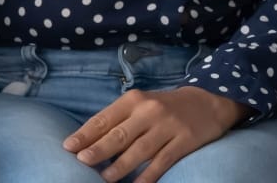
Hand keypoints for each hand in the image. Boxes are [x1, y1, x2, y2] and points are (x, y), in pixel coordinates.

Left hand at [62, 85, 244, 182]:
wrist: (207, 102)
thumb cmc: (164, 107)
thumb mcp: (141, 105)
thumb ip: (117, 120)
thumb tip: (87, 143)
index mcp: (134, 100)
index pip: (105, 118)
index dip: (86, 133)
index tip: (68, 146)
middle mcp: (150, 111)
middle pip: (120, 134)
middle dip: (100, 149)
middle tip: (82, 161)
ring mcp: (168, 126)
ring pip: (140, 150)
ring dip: (121, 166)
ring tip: (105, 179)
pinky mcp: (184, 141)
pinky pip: (163, 161)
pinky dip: (149, 176)